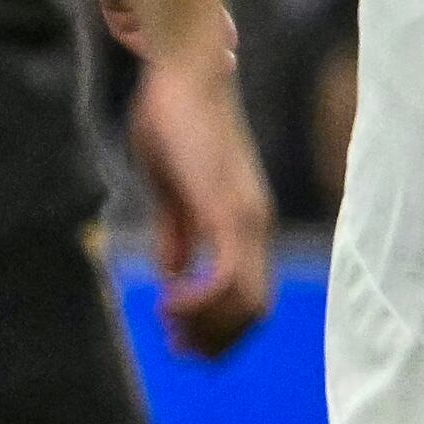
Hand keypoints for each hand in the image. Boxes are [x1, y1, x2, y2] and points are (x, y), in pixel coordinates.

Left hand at [96, 0, 288, 56]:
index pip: (176, 15)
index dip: (204, 37)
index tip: (232, 52)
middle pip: (153, 28)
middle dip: (185, 55)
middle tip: (224, 65)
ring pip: (134, 27)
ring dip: (162, 49)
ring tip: (204, 60)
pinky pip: (119, 16)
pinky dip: (142, 34)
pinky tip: (172, 41)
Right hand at [124, 44, 275, 358]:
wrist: (185, 74)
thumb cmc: (175, 123)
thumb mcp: (172, 188)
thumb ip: (178, 231)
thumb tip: (174, 275)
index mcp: (244, 223)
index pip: (252, 296)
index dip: (221, 329)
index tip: (179, 338)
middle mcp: (256, 226)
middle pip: (256, 311)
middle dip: (217, 341)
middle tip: (176, 349)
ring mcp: (247, 219)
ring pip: (248, 303)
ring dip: (208, 327)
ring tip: (169, 326)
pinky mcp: (229, 210)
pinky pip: (229, 276)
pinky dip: (201, 302)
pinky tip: (168, 302)